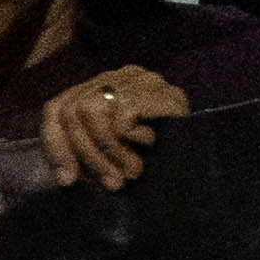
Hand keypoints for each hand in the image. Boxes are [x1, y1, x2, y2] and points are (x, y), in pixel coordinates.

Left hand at [40, 60, 194, 187]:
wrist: (203, 155)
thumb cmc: (159, 159)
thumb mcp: (114, 159)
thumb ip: (88, 158)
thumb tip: (65, 178)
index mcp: (101, 90)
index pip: (58, 108)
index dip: (56, 145)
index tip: (67, 180)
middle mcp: (117, 76)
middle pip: (73, 111)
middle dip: (86, 155)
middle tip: (109, 183)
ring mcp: (137, 78)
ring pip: (91, 111)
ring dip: (108, 151)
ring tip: (129, 172)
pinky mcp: (155, 88)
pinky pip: (121, 114)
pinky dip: (129, 137)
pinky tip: (149, 144)